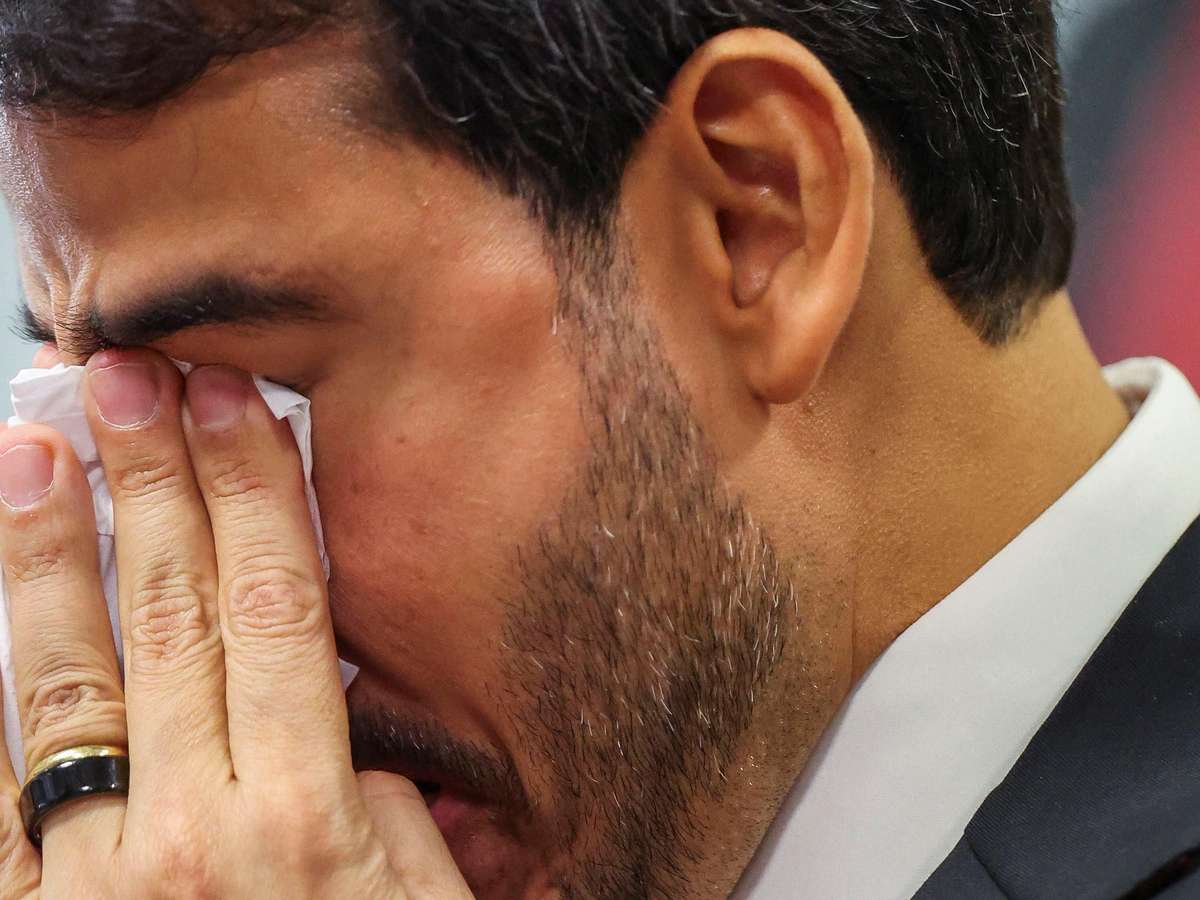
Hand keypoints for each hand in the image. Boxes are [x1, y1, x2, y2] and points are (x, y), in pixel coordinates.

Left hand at [0, 349, 472, 897]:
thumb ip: (380, 814)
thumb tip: (342, 739)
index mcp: (304, 823)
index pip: (275, 607)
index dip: (254, 493)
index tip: (234, 402)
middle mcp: (189, 836)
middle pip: (173, 613)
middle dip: (154, 480)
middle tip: (132, 378)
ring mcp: (91, 882)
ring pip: (63, 678)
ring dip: (46, 552)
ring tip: (31, 447)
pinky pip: (0, 782)